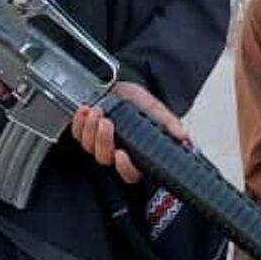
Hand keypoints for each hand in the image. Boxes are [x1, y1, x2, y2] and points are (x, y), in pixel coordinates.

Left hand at [70, 81, 189, 183]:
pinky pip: (77, 134)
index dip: (124, 168)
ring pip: (89, 147)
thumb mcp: (158, 111)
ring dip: (90, 129)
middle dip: (103, 140)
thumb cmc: (139, 102)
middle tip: (107, 122)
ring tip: (96, 111)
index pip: (130, 173)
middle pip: (105, 158)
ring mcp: (98, 144)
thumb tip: (184, 137)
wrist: (123, 86)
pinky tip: (85, 110)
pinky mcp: (84, 133)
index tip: (121, 154)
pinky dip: (79, 122)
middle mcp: (115, 152)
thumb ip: (170, 125)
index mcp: (135, 154)